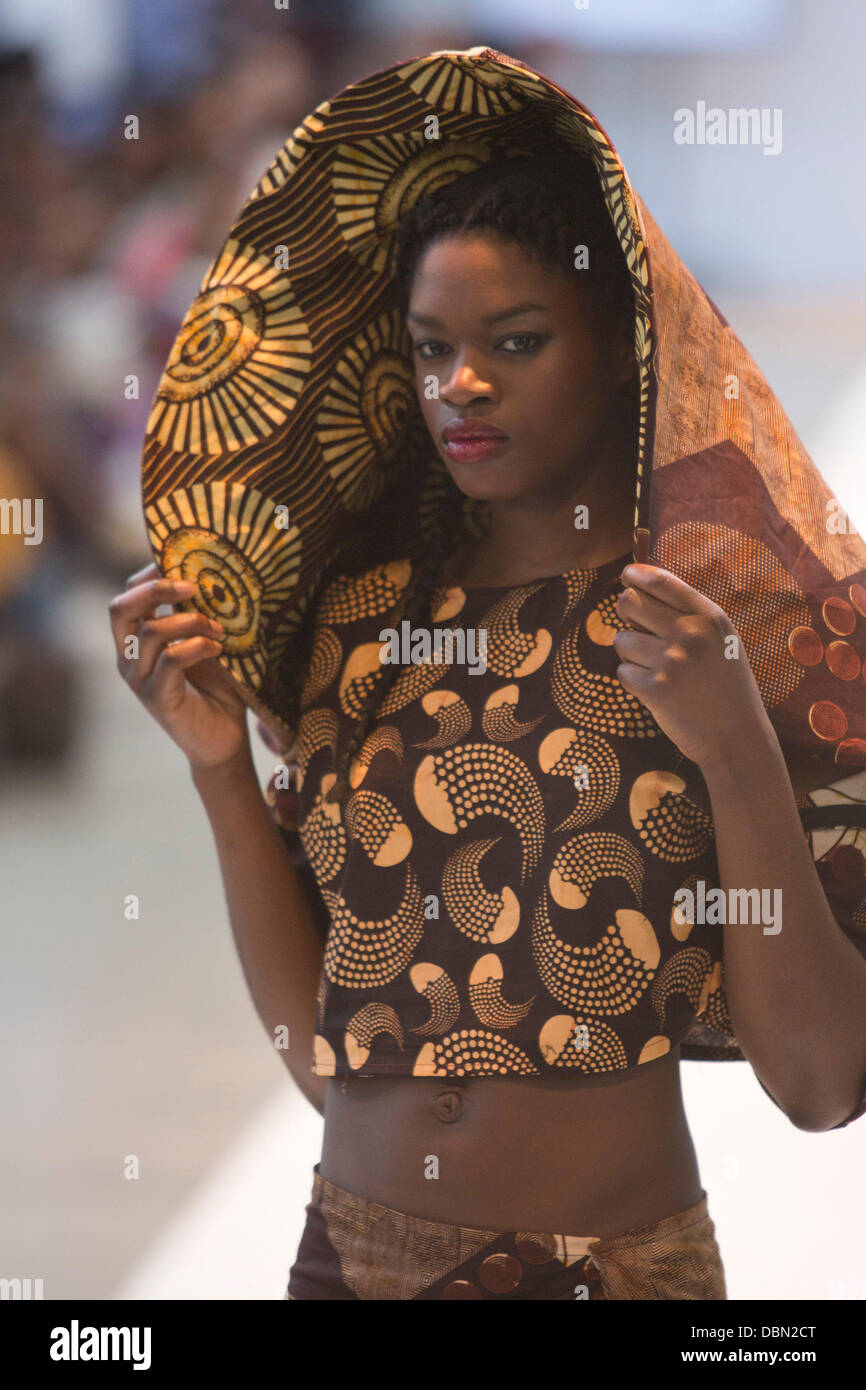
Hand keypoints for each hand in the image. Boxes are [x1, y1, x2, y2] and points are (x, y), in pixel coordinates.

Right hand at [109, 561, 250, 772]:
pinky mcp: (156, 699)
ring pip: (150, 632)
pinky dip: (196, 647)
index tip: (184, 564)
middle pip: (121, 608)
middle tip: (194, 586)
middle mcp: (128, 658)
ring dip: (191, 622)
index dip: (150, 575)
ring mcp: (139, 679)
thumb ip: (197, 615)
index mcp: (136, 640)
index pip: (127, 597)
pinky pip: (170, 660)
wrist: (223, 740)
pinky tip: (217, 648)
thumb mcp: (206, 641)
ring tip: (219, 629)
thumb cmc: (217, 688)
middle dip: (156, 589)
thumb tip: (211, 575)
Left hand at [613, 562, 773, 769]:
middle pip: (630, 602)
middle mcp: (690, 633)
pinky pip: (623, 671)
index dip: (636, 575)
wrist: (737, 737)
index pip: (661, 581)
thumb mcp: (722, 640)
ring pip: (621, 639)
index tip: (627, 575)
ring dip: (630, 653)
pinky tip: (655, 689)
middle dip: (626, 612)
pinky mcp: (654, 689)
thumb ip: (691, 614)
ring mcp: (671, 661)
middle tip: (635, 624)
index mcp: (709, 617)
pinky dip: (633, 681)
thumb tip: (643, 589)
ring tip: (655, 667)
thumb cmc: (727, 686)